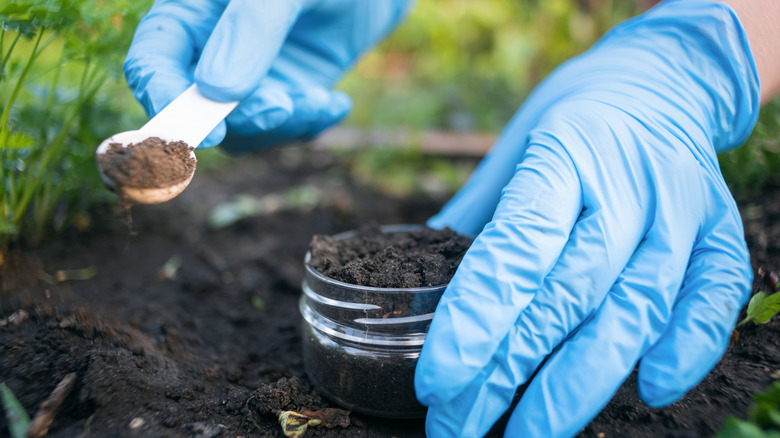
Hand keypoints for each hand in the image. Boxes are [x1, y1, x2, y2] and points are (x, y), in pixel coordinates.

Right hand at [124, 0, 412, 150]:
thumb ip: (251, 28)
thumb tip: (215, 91)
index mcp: (191, 10)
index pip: (152, 60)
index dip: (166, 101)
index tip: (205, 135)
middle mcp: (211, 46)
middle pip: (196, 107)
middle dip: (241, 118)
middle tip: (284, 106)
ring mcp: (249, 74)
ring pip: (241, 129)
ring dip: (281, 126)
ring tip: (322, 100)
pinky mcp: (284, 91)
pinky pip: (281, 129)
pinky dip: (307, 126)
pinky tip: (335, 104)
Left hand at [416, 2, 759, 435]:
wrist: (660, 81)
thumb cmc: (569, 121)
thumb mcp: (512, 152)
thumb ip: (476, 219)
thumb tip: (416, 285)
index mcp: (563, 154)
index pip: (517, 248)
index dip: (475, 320)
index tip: (437, 382)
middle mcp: (627, 185)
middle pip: (567, 294)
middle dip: (509, 372)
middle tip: (457, 426)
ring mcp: (681, 211)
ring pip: (635, 309)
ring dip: (580, 385)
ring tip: (528, 435)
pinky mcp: (721, 231)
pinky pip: (715, 295)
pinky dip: (689, 347)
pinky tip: (649, 390)